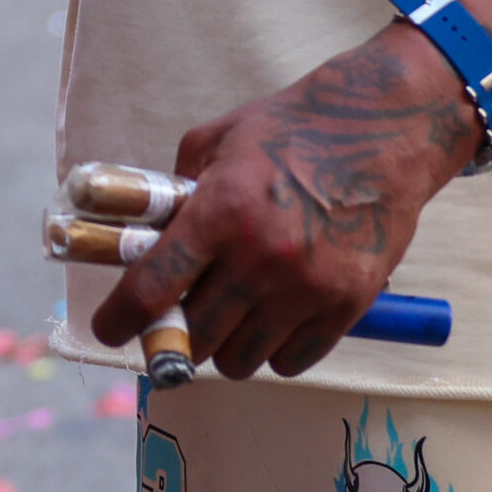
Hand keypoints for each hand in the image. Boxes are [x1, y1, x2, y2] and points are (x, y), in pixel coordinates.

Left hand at [91, 29, 478, 379]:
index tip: (108, 330)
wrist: (382, 130)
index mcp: (221, 210)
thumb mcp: (217, 141)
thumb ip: (176, 192)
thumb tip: (144, 238)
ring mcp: (307, 287)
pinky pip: (291, 361)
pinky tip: (274, 318)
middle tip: (180, 316)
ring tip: (232, 315)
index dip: (120, 319)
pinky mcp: (347, 306)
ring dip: (225, 345)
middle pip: (194, 336)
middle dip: (176, 332)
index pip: (152, 288)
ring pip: (240, 359)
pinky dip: (274, 349)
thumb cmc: (292, 129)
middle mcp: (261, 256)